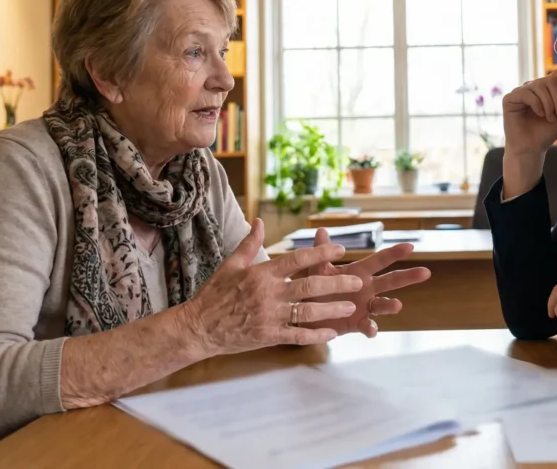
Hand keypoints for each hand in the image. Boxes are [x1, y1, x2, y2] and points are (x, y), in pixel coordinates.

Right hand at [187, 219, 364, 355]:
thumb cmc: (214, 294)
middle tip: (357, 281)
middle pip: (309, 286)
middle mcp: (269, 294)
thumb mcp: (231, 265)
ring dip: (331, 310)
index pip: (297, 260)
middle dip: (336, 283)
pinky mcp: (268, 336)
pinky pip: (297, 336)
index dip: (321, 254)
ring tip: (351, 306)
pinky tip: (332, 333)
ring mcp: (269, 317)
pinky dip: (315, 335)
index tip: (340, 250)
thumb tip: (259, 221)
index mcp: (262, 274)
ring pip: (307, 312)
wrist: (199, 326)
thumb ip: (249, 244)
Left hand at [304, 228, 432, 336]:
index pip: (380, 260)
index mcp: (359, 272)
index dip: (394, 253)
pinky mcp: (358, 323)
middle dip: (408, 276)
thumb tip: (321, 230)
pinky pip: (368, 326)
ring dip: (391, 305)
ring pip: (383, 305)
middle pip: (391, 281)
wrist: (305, 313)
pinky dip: (371, 328)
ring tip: (398, 305)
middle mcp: (367, 289)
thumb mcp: (317, 269)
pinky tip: (372, 330)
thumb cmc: (315, 287)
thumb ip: (321, 252)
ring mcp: (364, 307)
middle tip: (425, 272)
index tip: (410, 246)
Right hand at [502, 70, 556, 156]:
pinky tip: (539, 114)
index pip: (556, 75)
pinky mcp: (509, 99)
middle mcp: (531, 88)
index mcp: (544, 90)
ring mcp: (520, 92)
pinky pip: (526, 93)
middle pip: (550, 80)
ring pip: (539, 86)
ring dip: (549, 103)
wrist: (531, 149)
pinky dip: (536, 104)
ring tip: (550, 118)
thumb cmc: (546, 132)